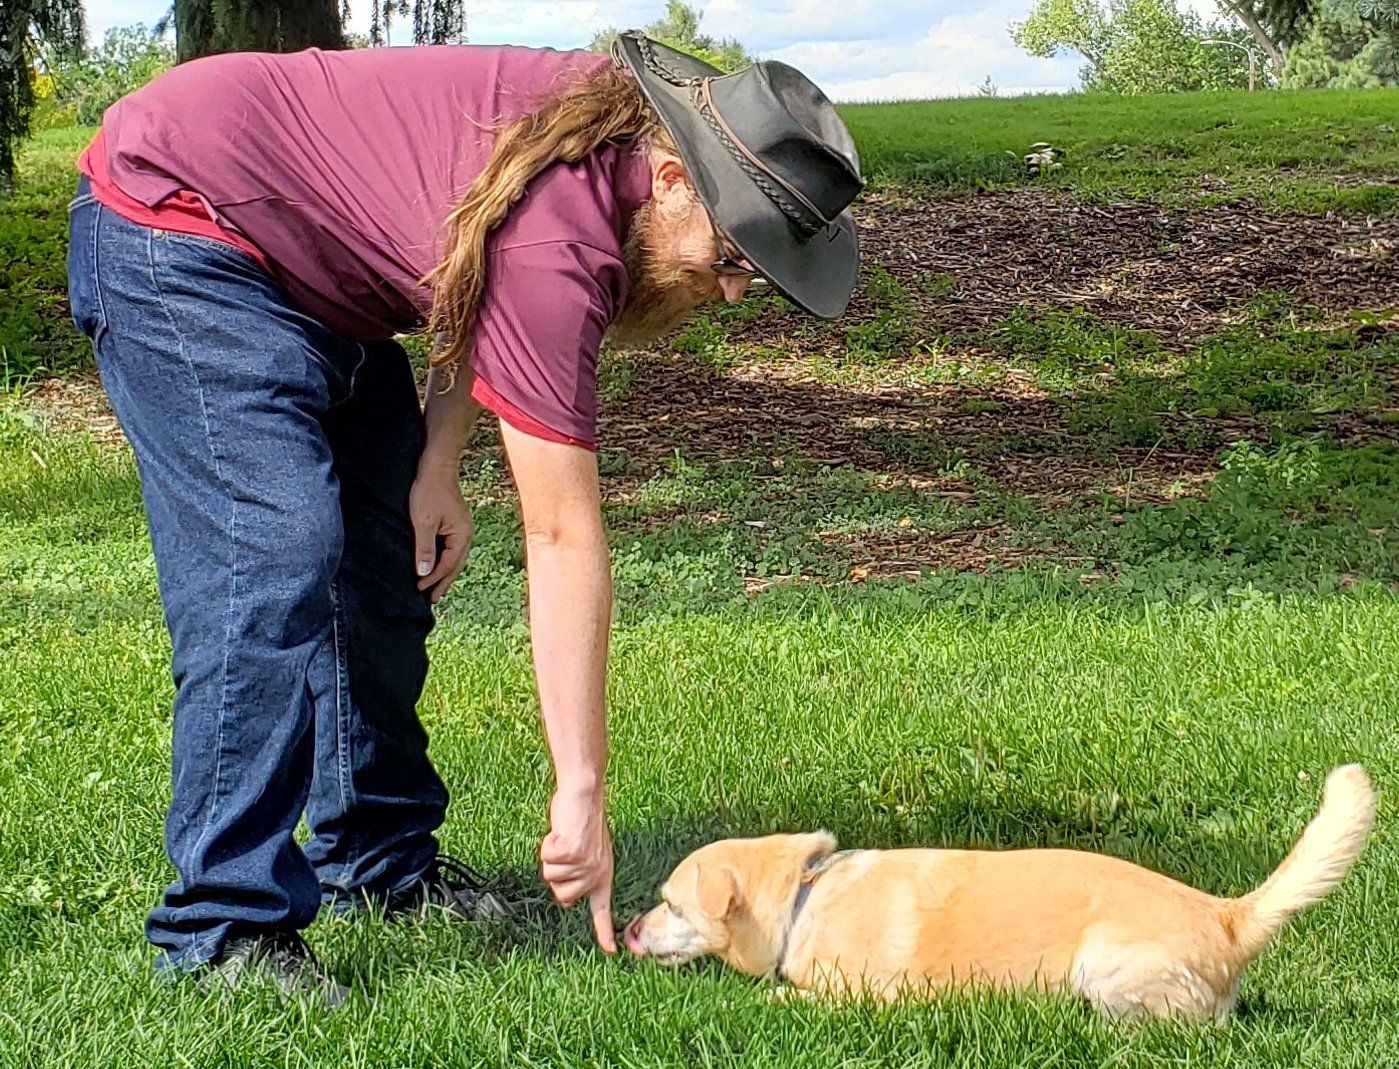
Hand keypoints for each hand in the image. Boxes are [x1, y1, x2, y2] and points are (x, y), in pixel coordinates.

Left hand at [408, 468, 471, 603]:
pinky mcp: (455, 524)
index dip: (434, 578)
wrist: (436, 467)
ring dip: (445, 573)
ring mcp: (461, 529)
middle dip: (444, 582)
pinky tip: (437, 565)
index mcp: (461, 536)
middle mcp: (466, 535)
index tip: (419, 589)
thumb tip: (425, 573)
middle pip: (456, 565)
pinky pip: (451, 549)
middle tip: (433, 599)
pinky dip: (444, 560)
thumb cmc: (429, 492)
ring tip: (436, 588)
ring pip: (454, 558)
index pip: (448, 564)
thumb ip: (424, 549)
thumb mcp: (423, 522)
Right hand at [539, 786, 615, 952]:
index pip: (603, 910)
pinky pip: (547, 858)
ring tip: (566, 839)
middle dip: (557, 875)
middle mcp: (596, 873)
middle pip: (562, 896)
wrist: (584, 795)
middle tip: (567, 851)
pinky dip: (548, 844)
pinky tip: (561, 832)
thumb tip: (568, 901)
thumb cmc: (583, 822)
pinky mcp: (572, 851)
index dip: (605, 932)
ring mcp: (585, 863)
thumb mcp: (590, 852)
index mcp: (603, 875)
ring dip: (552, 857)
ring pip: (552, 876)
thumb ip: (583, 874)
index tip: (612, 952)